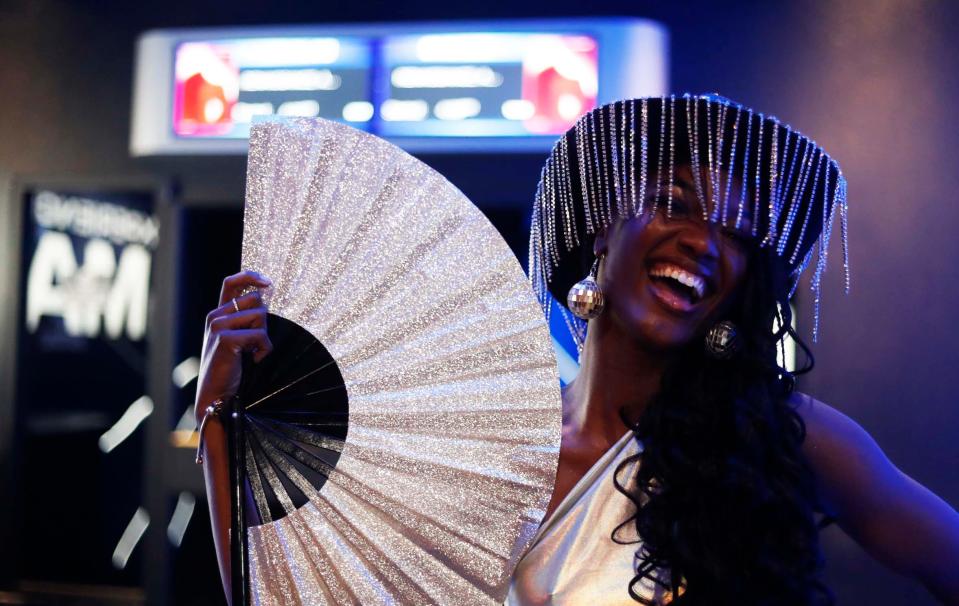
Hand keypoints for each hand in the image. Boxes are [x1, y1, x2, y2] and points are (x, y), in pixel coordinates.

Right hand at [195, 270, 273, 419]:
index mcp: (217, 314)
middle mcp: (215, 316)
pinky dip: (264, 350)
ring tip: (252, 354)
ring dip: (264, 337)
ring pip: (260, 316)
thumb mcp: (238, 340)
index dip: (251, 276)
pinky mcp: (224, 339)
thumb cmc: (231, 370)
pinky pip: (260, 335)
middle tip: (255, 343)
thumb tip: (268, 295)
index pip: (231, 282)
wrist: (216, 397)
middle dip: (264, 321)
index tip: (268, 283)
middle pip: (256, 300)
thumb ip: (247, 319)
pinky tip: (254, 360)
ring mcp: (217, 326)